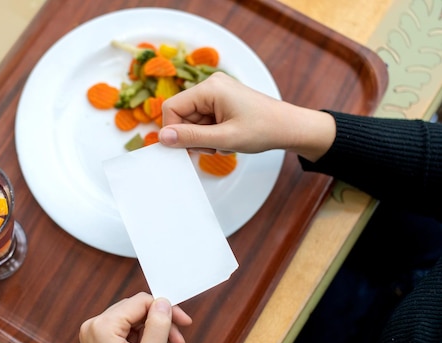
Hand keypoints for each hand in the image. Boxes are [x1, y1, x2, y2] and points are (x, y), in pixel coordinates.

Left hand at [79, 292, 191, 342]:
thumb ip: (158, 326)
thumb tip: (163, 302)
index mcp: (102, 326)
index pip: (139, 302)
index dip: (164, 309)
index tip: (183, 321)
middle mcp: (93, 325)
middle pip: (135, 308)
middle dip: (159, 320)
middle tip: (178, 336)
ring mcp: (93, 333)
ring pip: (131, 317)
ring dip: (151, 328)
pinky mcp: (97, 341)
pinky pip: (123, 327)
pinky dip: (140, 334)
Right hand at [158, 72, 335, 161]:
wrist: (289, 127)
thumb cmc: (264, 129)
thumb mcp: (224, 139)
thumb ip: (191, 138)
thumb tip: (162, 138)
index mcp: (210, 88)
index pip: (171, 108)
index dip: (174, 131)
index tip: (187, 148)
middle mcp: (211, 85)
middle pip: (181, 115)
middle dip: (192, 136)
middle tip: (212, 147)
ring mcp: (216, 92)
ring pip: (192, 120)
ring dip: (203, 137)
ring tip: (223, 142)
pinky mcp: (221, 101)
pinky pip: (203, 119)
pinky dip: (210, 133)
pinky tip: (226, 138)